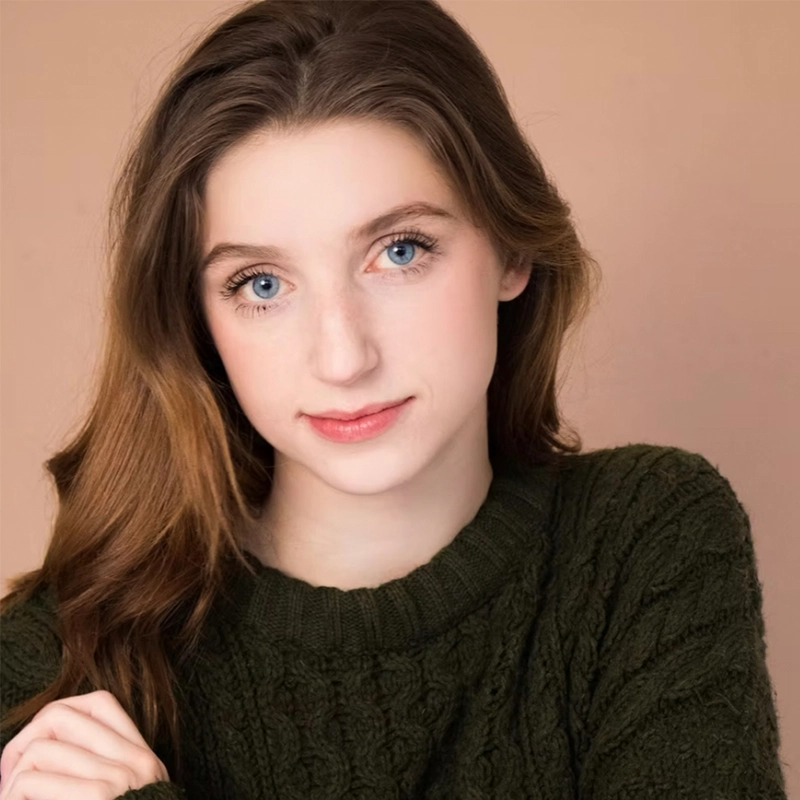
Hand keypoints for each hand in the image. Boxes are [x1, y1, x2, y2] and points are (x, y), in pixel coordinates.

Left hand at [0, 689, 168, 798]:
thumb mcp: (130, 796)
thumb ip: (106, 772)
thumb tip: (50, 747)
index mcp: (143, 760)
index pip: (101, 703)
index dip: (57, 715)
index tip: (36, 749)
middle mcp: (133, 763)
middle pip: (61, 717)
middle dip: (22, 743)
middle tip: (9, 776)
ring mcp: (114, 782)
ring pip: (38, 750)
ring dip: (13, 781)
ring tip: (12, 799)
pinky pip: (29, 781)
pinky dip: (11, 796)